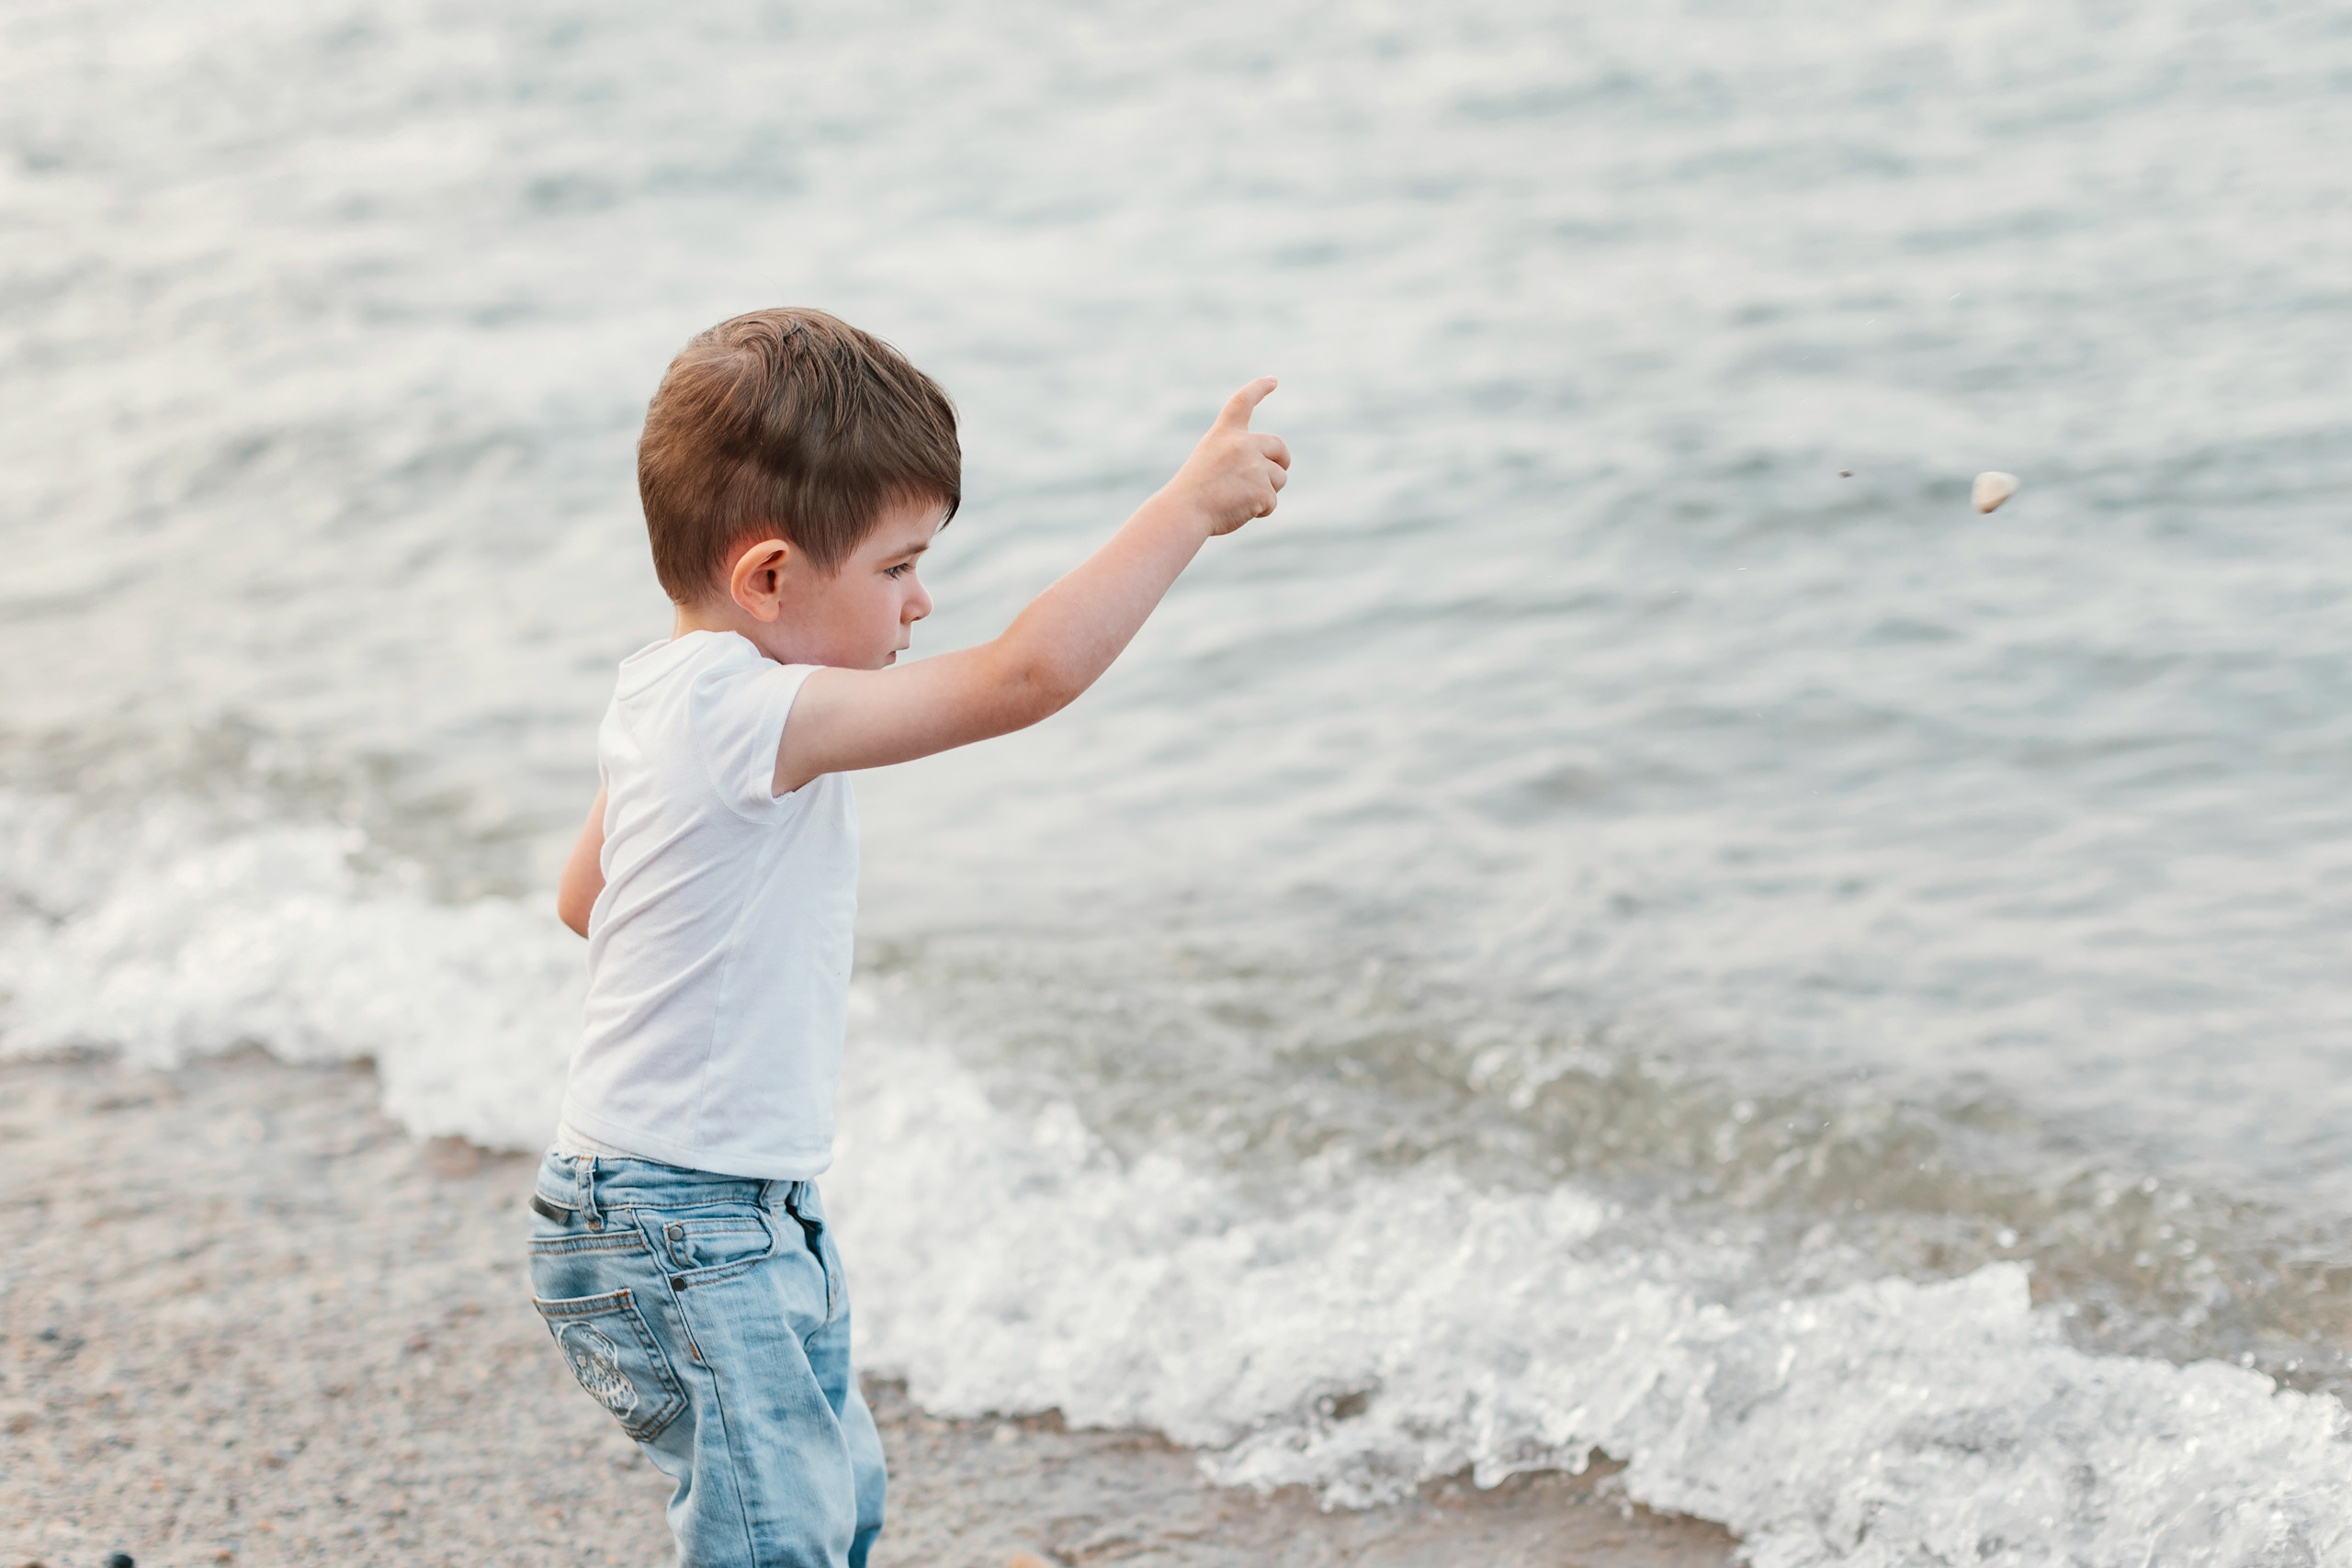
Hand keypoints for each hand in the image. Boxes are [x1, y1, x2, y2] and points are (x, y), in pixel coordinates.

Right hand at [1162, 377, 1290, 536]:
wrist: (1184, 512)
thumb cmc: (1194, 492)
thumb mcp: (1210, 460)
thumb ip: (1238, 455)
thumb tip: (1272, 467)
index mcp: (1224, 433)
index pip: (1242, 402)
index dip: (1258, 388)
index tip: (1272, 380)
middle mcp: (1242, 444)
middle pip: (1279, 446)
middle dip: (1282, 461)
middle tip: (1274, 474)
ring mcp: (1254, 466)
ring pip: (1279, 477)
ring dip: (1267, 491)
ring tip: (1240, 499)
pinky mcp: (1262, 489)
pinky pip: (1272, 501)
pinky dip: (1261, 510)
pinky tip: (1240, 510)